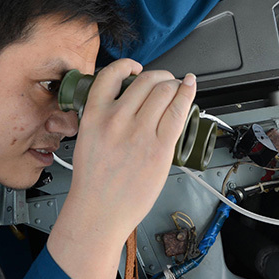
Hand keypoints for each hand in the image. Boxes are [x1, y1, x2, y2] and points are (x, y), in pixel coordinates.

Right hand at [46, 59, 195, 278]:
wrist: (98, 212)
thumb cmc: (94, 182)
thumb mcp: (88, 138)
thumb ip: (106, 117)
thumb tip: (131, 101)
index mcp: (95, 115)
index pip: (111, 75)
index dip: (127, 66)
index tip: (135, 68)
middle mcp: (117, 119)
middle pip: (146, 80)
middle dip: (159, 77)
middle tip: (164, 82)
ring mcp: (140, 133)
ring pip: (165, 91)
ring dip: (175, 85)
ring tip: (178, 88)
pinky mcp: (160, 148)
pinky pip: (178, 111)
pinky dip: (187, 94)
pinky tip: (190, 88)